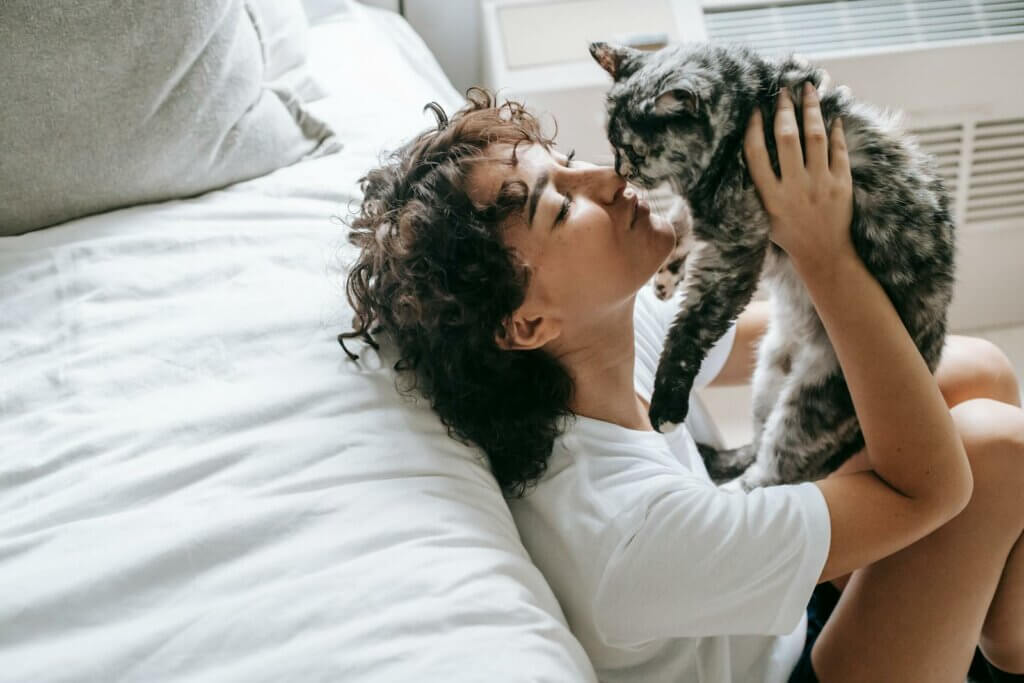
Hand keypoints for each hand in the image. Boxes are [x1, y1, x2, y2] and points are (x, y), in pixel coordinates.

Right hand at [743, 82, 854, 276]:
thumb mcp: (765, 216)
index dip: (754, 128)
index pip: (756, 154)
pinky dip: (836, 131)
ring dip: (811, 110)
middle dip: (784, 110)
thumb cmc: (790, 234)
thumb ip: (760, 187)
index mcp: (770, 197)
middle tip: (783, 90)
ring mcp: (820, 184)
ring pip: (815, 137)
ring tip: (809, 90)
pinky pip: (839, 150)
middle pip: (786, 138)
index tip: (755, 109)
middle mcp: (794, 188)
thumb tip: (755, 150)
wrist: (824, 254)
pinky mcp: (842, 184)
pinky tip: (833, 116)